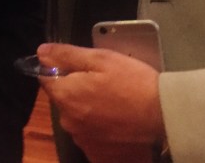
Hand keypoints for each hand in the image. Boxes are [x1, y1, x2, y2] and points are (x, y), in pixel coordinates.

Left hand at [37, 43, 164, 161]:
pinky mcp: (97, 153)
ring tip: (113, 101)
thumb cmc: (131, 82)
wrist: (163, 115)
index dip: (60, 68)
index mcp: (66, 96)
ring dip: (87, 108)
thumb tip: (41, 52)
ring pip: (76, 117)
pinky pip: (90, 134)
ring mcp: (82, 140)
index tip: (80, 66)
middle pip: (63, 98)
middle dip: (76, 88)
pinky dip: (98, 126)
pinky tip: (116, 119)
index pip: (46, 78)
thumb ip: (67, 55)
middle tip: (103, 81)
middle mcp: (68, 122)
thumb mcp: (100, 59)